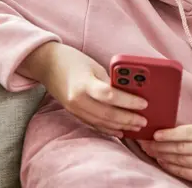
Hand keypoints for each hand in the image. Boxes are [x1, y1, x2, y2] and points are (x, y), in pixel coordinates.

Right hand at [19, 42, 147, 137]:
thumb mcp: (94, 66)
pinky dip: (108, 129)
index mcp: (83, 84)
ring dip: (120, 126)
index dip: (129, 102)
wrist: (47, 64)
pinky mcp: (73, 113)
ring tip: (136, 127)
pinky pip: (93, 124)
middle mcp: (77, 100)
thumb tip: (130, 93)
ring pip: (101, 122)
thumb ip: (109, 81)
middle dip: (128, 119)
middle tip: (144, 120)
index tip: (144, 104)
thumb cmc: (73, 60)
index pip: (110, 96)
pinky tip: (120, 131)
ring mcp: (74, 109)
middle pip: (107, 114)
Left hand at [139, 124, 191, 185]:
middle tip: (146, 144)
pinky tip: (162, 161)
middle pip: (180, 149)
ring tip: (151, 151)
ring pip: (180, 161)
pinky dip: (170, 167)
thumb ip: (186, 131)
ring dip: (162, 156)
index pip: (186, 133)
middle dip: (160, 146)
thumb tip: (161, 130)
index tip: (155, 134)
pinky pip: (184, 172)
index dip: (169, 134)